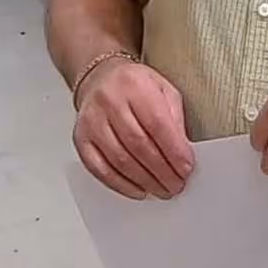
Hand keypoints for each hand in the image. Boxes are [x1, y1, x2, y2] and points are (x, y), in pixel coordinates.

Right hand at [73, 60, 194, 200]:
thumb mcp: (163, 89)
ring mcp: (92, 121)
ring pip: (120, 159)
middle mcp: (110, 101)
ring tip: (162, 189)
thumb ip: (174, 117)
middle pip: (138, 144)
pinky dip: (121, 184)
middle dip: (161, 170)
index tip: (186, 167)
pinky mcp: (81, 139)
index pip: (157, 123)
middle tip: (176, 184)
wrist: (101, 78)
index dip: (174, 150)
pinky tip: (138, 189)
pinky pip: (100, 169)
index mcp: (135, 85)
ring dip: (145, 180)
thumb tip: (182, 151)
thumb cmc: (135, 85)